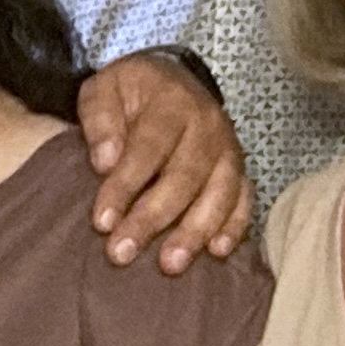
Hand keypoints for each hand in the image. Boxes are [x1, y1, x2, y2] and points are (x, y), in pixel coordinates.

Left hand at [76, 53, 250, 269]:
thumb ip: (100, 118)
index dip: (125, 186)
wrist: (172, 81)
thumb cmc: (131, 93)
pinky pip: (244, 200)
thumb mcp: (104, 88)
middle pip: (183, 176)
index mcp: (172, 102)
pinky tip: (216, 253)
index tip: (101, 222)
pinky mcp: (240, 171)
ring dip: (194, 231)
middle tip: (122, 253)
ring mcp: (228, 150)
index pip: (148, 148)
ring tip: (170, 265)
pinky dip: (234, 227)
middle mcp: (208, 126)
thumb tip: (105, 161)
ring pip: (219, 193)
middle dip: (152, 218)